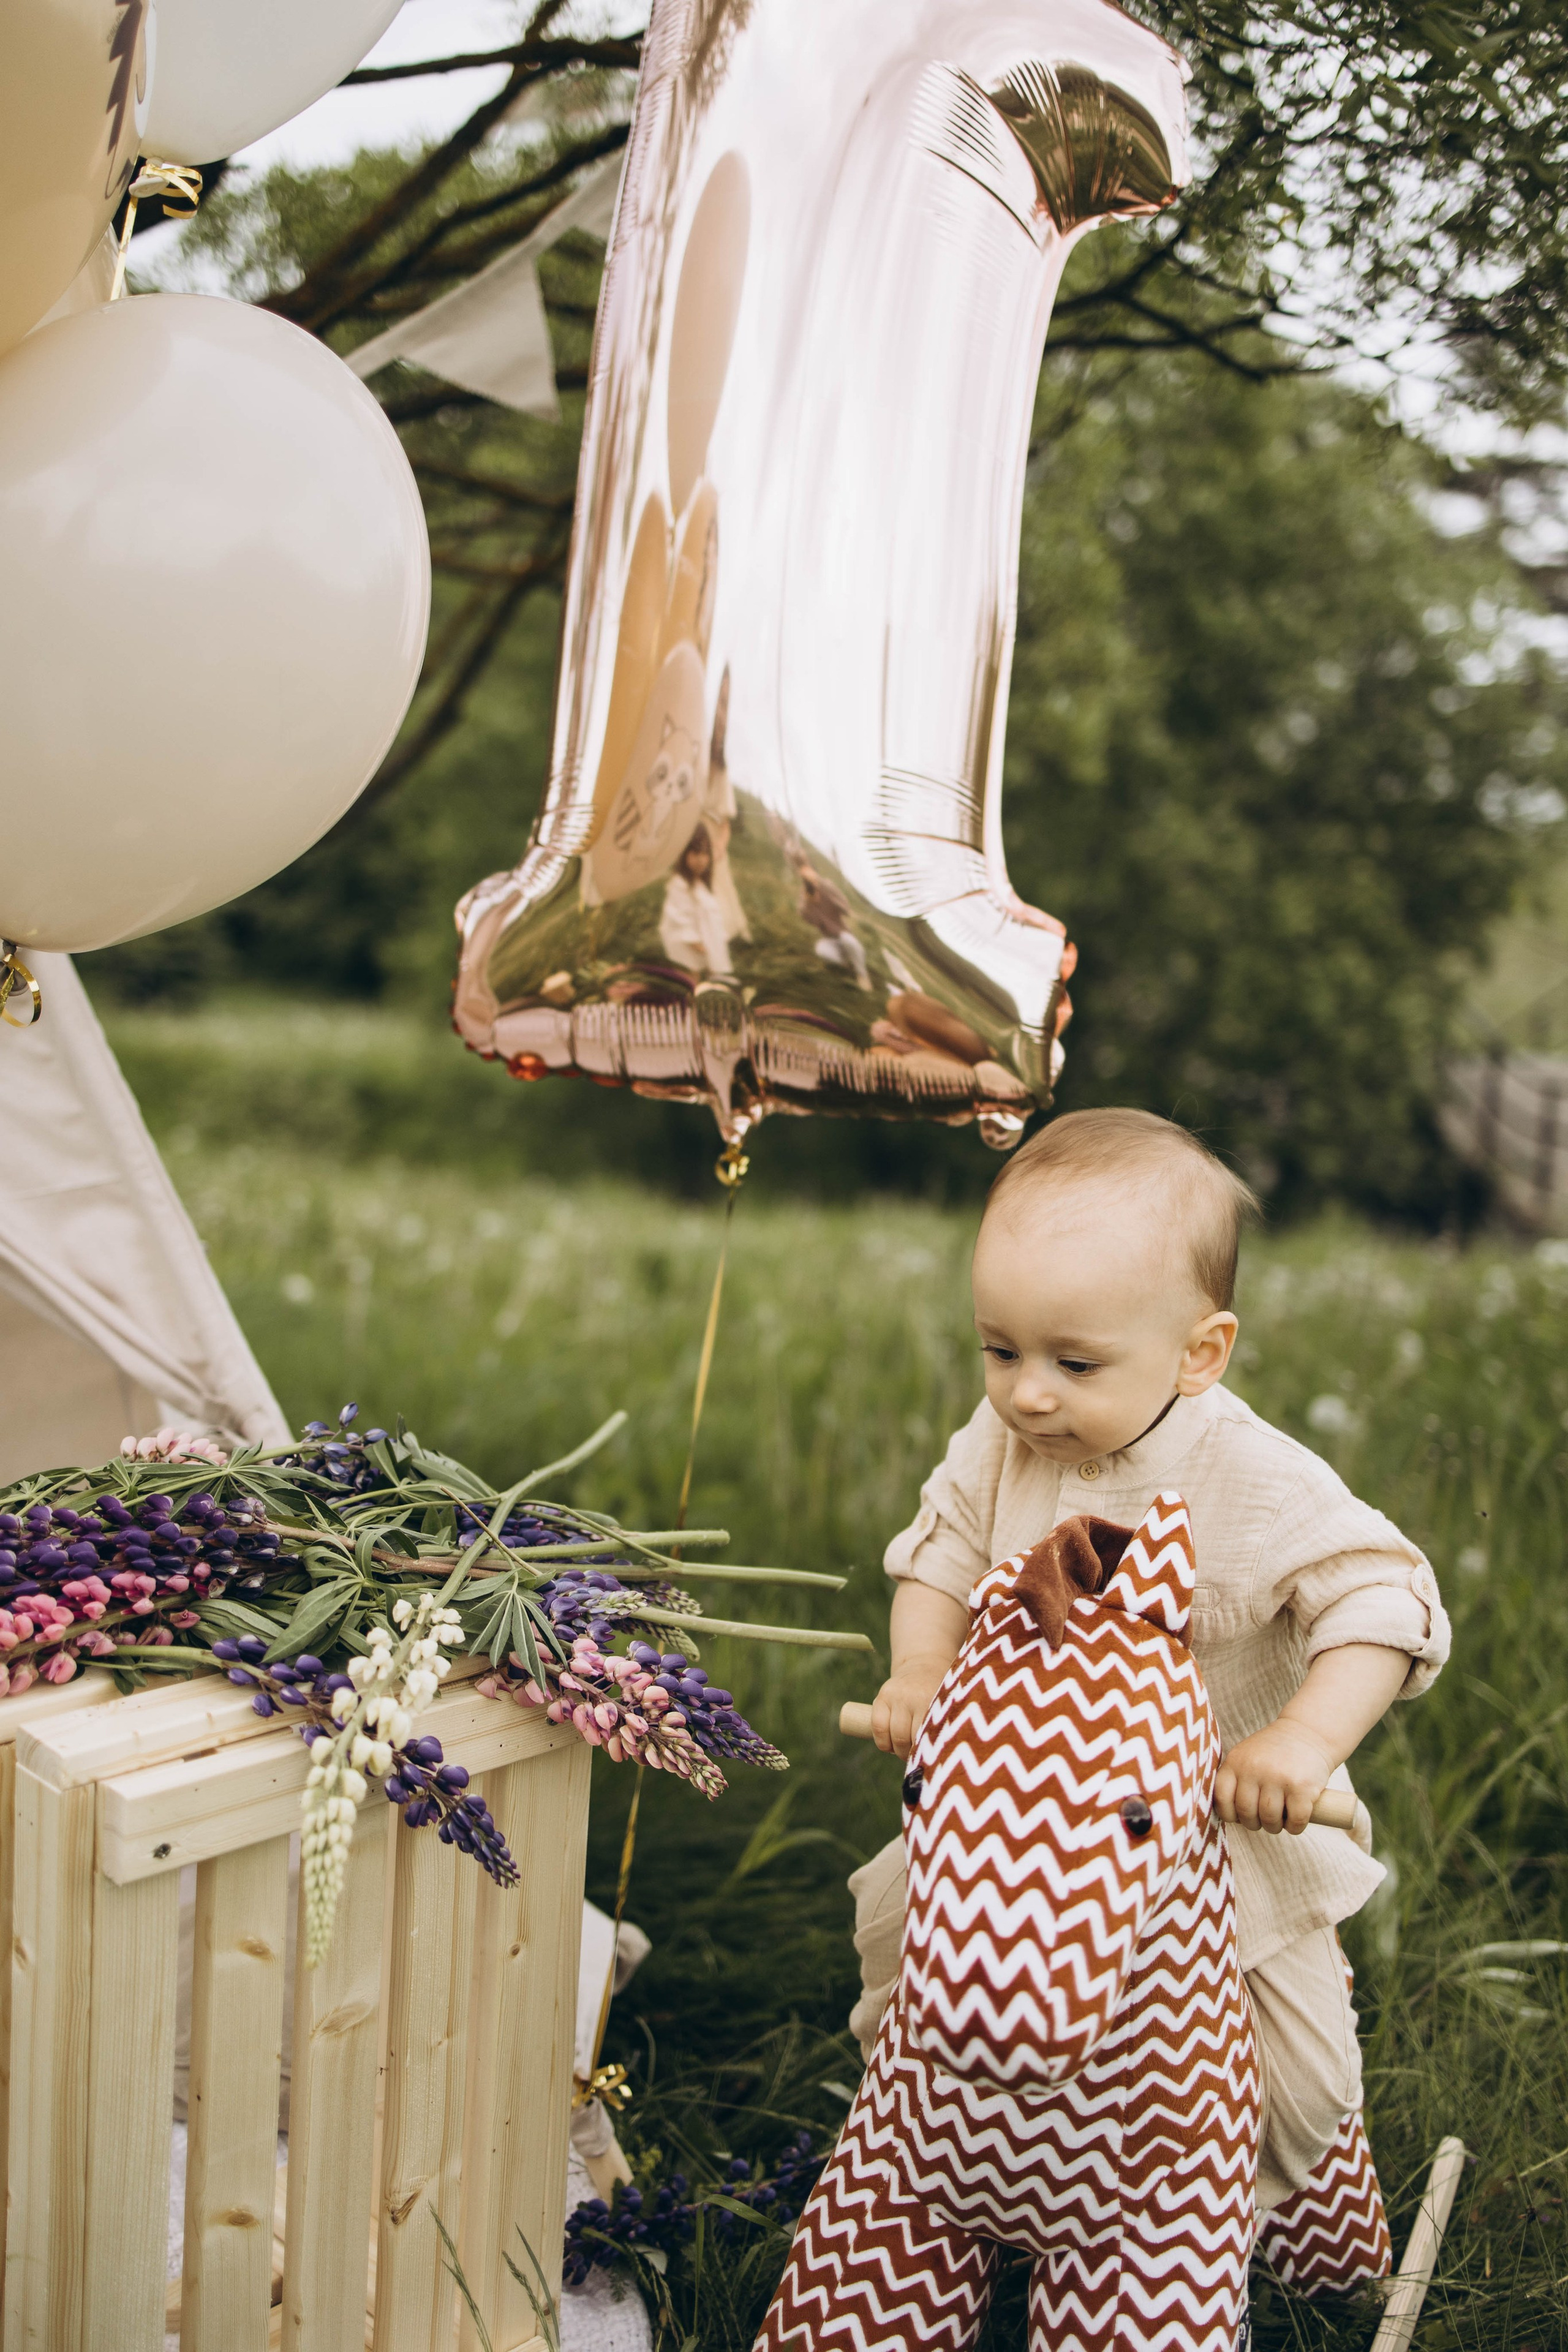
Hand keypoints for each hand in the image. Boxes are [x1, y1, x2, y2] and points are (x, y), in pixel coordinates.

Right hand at [870, 1659, 948, 1757]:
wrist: (925, 1664)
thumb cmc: (941, 1696)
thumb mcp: (948, 1707)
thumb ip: (945, 1728)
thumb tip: (941, 1762)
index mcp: (934, 1701)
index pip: (927, 1738)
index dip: (927, 1755)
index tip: (931, 1762)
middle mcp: (913, 1697)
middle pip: (907, 1740)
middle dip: (912, 1755)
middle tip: (918, 1756)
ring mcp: (896, 1696)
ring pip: (894, 1737)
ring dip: (899, 1750)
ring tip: (907, 1749)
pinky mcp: (882, 1696)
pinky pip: (878, 1728)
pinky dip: (883, 1742)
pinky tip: (891, 1744)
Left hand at [1215, 1722, 1335, 1835]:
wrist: (1307, 1732)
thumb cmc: (1273, 1752)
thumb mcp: (1246, 1756)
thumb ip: (1234, 1779)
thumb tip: (1227, 1815)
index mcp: (1236, 1761)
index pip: (1221, 1798)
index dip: (1230, 1814)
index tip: (1240, 1815)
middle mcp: (1254, 1768)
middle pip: (1246, 1813)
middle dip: (1254, 1823)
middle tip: (1263, 1819)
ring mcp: (1278, 1777)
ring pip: (1269, 1820)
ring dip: (1274, 1827)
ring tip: (1279, 1819)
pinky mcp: (1302, 1787)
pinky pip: (1294, 1821)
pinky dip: (1294, 1827)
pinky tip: (1295, 1820)